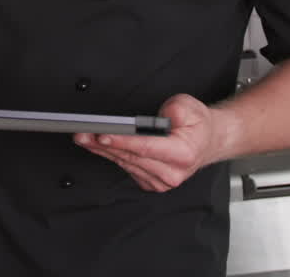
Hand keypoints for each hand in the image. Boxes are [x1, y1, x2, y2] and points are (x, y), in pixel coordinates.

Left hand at [73, 94, 224, 192]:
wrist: (207, 142)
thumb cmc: (197, 125)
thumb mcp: (189, 106)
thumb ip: (174, 109)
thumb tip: (155, 117)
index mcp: (182, 154)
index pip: (145, 147)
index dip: (122, 141)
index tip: (102, 135)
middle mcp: (172, 172)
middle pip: (130, 156)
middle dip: (103, 143)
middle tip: (82, 133)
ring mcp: (161, 181)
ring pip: (125, 163)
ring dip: (102, 150)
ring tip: (84, 137)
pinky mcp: (151, 182)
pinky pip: (127, 168)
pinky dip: (112, 156)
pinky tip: (99, 146)